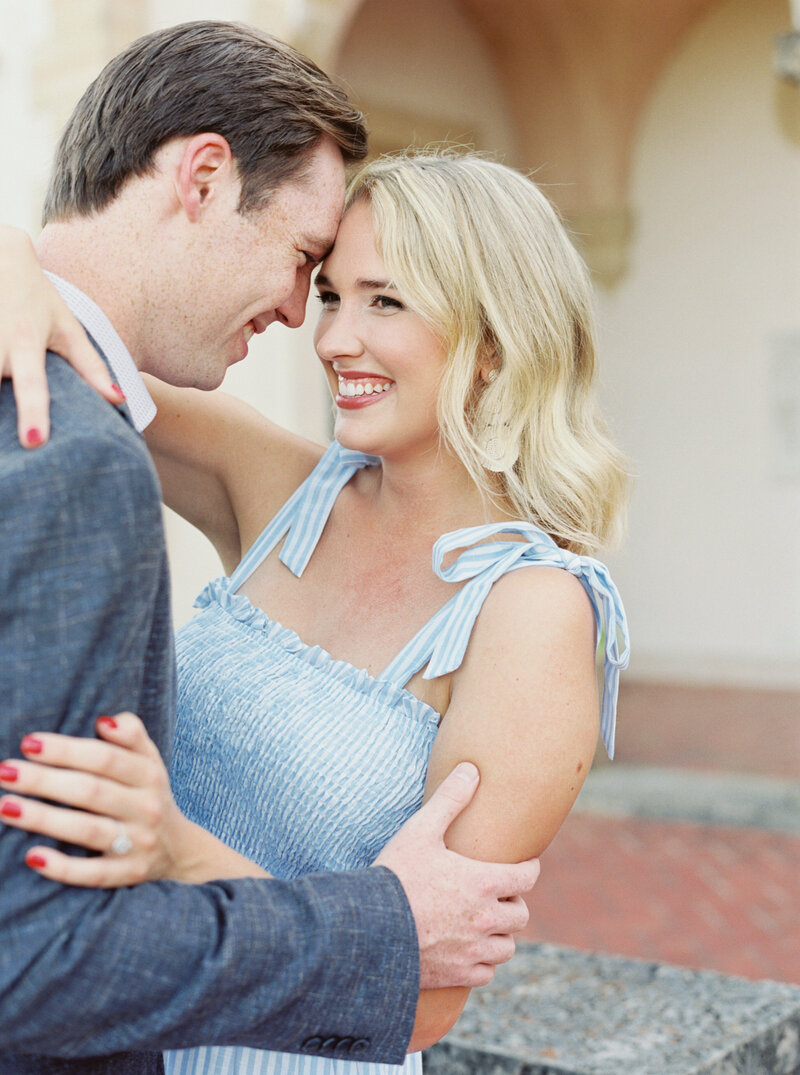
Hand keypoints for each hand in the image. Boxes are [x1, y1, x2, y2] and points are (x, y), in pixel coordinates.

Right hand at [0, 225, 124, 446]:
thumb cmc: (37, 299)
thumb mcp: (67, 327)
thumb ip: (91, 366)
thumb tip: (119, 401)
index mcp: (25, 341)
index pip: (32, 383)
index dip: (33, 412)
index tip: (34, 441)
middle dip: (4, 419)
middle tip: (20, 446)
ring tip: (10, 437)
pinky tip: (0, 407)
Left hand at [0, 713, 189, 885]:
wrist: (179, 849)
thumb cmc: (148, 794)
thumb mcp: (149, 759)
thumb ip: (131, 734)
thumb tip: (104, 721)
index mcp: (149, 775)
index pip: (105, 758)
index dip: (66, 750)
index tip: (28, 743)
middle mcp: (146, 807)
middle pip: (91, 791)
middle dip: (44, 780)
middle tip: (4, 771)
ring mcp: (137, 843)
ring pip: (87, 831)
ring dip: (44, 818)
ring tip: (5, 806)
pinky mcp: (127, 874)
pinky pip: (93, 874)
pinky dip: (63, 868)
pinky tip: (31, 856)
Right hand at [375, 762, 539, 989]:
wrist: (368, 929)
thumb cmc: (395, 875)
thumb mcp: (421, 830)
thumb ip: (450, 799)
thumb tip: (471, 769)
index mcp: (484, 882)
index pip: (527, 877)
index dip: (528, 868)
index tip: (524, 865)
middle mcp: (487, 918)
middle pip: (520, 914)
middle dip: (512, 902)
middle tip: (497, 895)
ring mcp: (474, 950)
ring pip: (507, 946)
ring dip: (501, 934)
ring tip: (485, 923)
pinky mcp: (459, 975)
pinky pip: (487, 972)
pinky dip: (483, 962)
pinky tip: (469, 949)